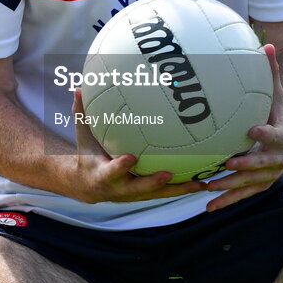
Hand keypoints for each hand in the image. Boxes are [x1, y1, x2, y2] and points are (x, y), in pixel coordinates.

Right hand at [70, 89, 207, 203]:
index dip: (120, 166)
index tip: (130, 157)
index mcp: (102, 175)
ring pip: (159, 194)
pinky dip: (184, 188)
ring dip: (179, 190)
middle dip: (153, 182)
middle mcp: (120, 188)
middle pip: (139, 188)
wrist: (88, 185)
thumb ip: (82, 114)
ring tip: (201, 183)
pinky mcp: (146, 194)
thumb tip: (78, 88)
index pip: (111, 171)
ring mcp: (135, 194)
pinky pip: (167, 193)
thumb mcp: (82, 136)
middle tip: (168, 173)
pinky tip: (204, 181)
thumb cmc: (87, 153)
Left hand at [204, 44, 282, 210]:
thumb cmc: (280, 108)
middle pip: (265, 163)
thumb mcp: (278, 90)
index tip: (252, 130)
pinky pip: (245, 194)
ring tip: (211, 190)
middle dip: (247, 164)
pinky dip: (229, 201)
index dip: (266, 133)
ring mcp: (273, 173)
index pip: (276, 134)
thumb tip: (268, 43)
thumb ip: (271, 70)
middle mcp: (282, 157)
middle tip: (227, 162)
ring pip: (253, 183)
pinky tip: (208, 208)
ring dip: (233, 188)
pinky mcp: (263, 183)